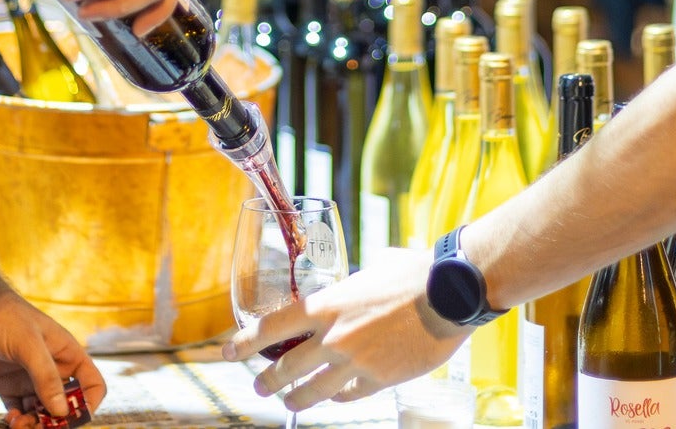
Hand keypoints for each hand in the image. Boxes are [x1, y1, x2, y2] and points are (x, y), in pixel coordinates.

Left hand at [0, 284, 105, 428]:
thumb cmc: (6, 316)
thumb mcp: (29, 344)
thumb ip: (46, 377)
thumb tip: (62, 411)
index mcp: (67, 355)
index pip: (91, 384)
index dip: (89, 403)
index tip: (74, 417)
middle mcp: (53, 371)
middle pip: (66, 405)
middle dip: (56, 421)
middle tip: (40, 427)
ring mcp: (31, 380)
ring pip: (42, 413)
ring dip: (34, 424)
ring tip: (19, 425)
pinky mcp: (10, 387)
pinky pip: (20, 412)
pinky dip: (17, 421)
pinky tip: (10, 420)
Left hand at [223, 247, 467, 409]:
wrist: (448, 293)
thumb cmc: (413, 273)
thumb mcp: (372, 270)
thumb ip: (354, 285)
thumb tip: (358, 282)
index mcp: (326, 305)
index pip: (271, 328)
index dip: (244, 342)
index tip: (227, 352)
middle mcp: (333, 337)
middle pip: (286, 368)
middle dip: (267, 381)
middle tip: (259, 387)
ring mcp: (355, 363)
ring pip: (313, 392)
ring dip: (296, 400)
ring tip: (290, 404)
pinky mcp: (379, 381)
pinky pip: (350, 396)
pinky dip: (341, 398)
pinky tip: (338, 398)